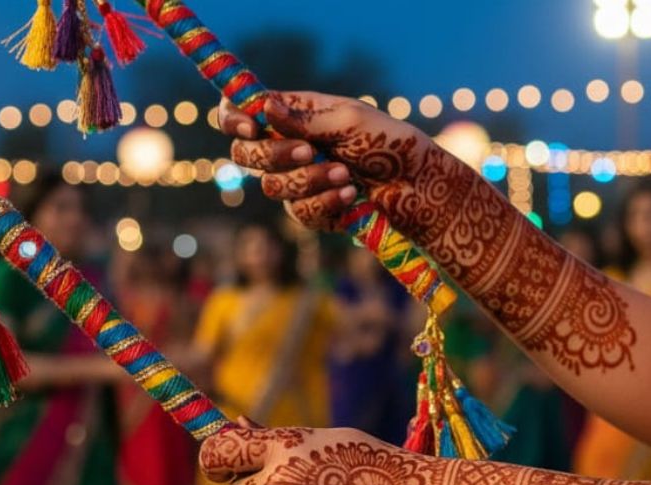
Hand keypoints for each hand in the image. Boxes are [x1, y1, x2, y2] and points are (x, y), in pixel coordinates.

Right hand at [220, 90, 437, 232]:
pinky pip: (298, 211)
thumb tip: (264, 107)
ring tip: (346, 174)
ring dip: (309, 180)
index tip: (249, 127)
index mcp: (293, 114)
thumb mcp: (349, 122)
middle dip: (274, 155)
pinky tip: (351, 194)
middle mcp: (287, 146)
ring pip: (271, 187)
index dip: (233, 118)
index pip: (241, 112)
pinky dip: (325, 202)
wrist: (416, 186)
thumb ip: (303, 119)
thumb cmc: (388, 144)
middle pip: (245, 154)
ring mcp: (296, 180)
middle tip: (309, 152)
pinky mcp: (310, 210)